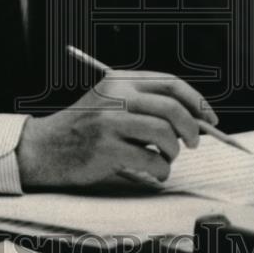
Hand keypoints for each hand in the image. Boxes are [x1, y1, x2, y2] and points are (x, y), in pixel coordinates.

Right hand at [16, 70, 218, 192]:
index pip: (170, 83)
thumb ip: (144, 104)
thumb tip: (194, 120)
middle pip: (172, 108)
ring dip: (174, 151)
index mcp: (119, 81)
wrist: (44, 148)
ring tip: (165, 158)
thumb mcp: (109, 103)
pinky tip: (153, 172)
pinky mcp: (107, 149)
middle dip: (191, 128)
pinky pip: (152, 161)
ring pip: (165, 135)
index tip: (210, 118)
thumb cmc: (83, 129)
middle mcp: (116, 97)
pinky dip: (161, 170)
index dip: (196, 101)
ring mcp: (110, 123)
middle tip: (192, 143)